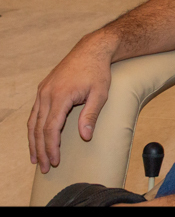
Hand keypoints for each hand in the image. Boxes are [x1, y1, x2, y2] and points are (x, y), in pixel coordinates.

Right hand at [28, 35, 113, 172]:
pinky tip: (36, 138)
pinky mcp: (43, 89)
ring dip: (33, 141)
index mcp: (59, 96)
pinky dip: (34, 128)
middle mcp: (46, 94)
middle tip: (45, 167)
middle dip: (41, 149)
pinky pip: (35, 112)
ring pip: (33, 121)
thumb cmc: (98, 72)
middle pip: (38, 128)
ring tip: (36, 158)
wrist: (92, 50)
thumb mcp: (100, 93)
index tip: (55, 162)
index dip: (52, 147)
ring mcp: (43, 91)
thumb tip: (84, 137)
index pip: (51, 128)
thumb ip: (91, 115)